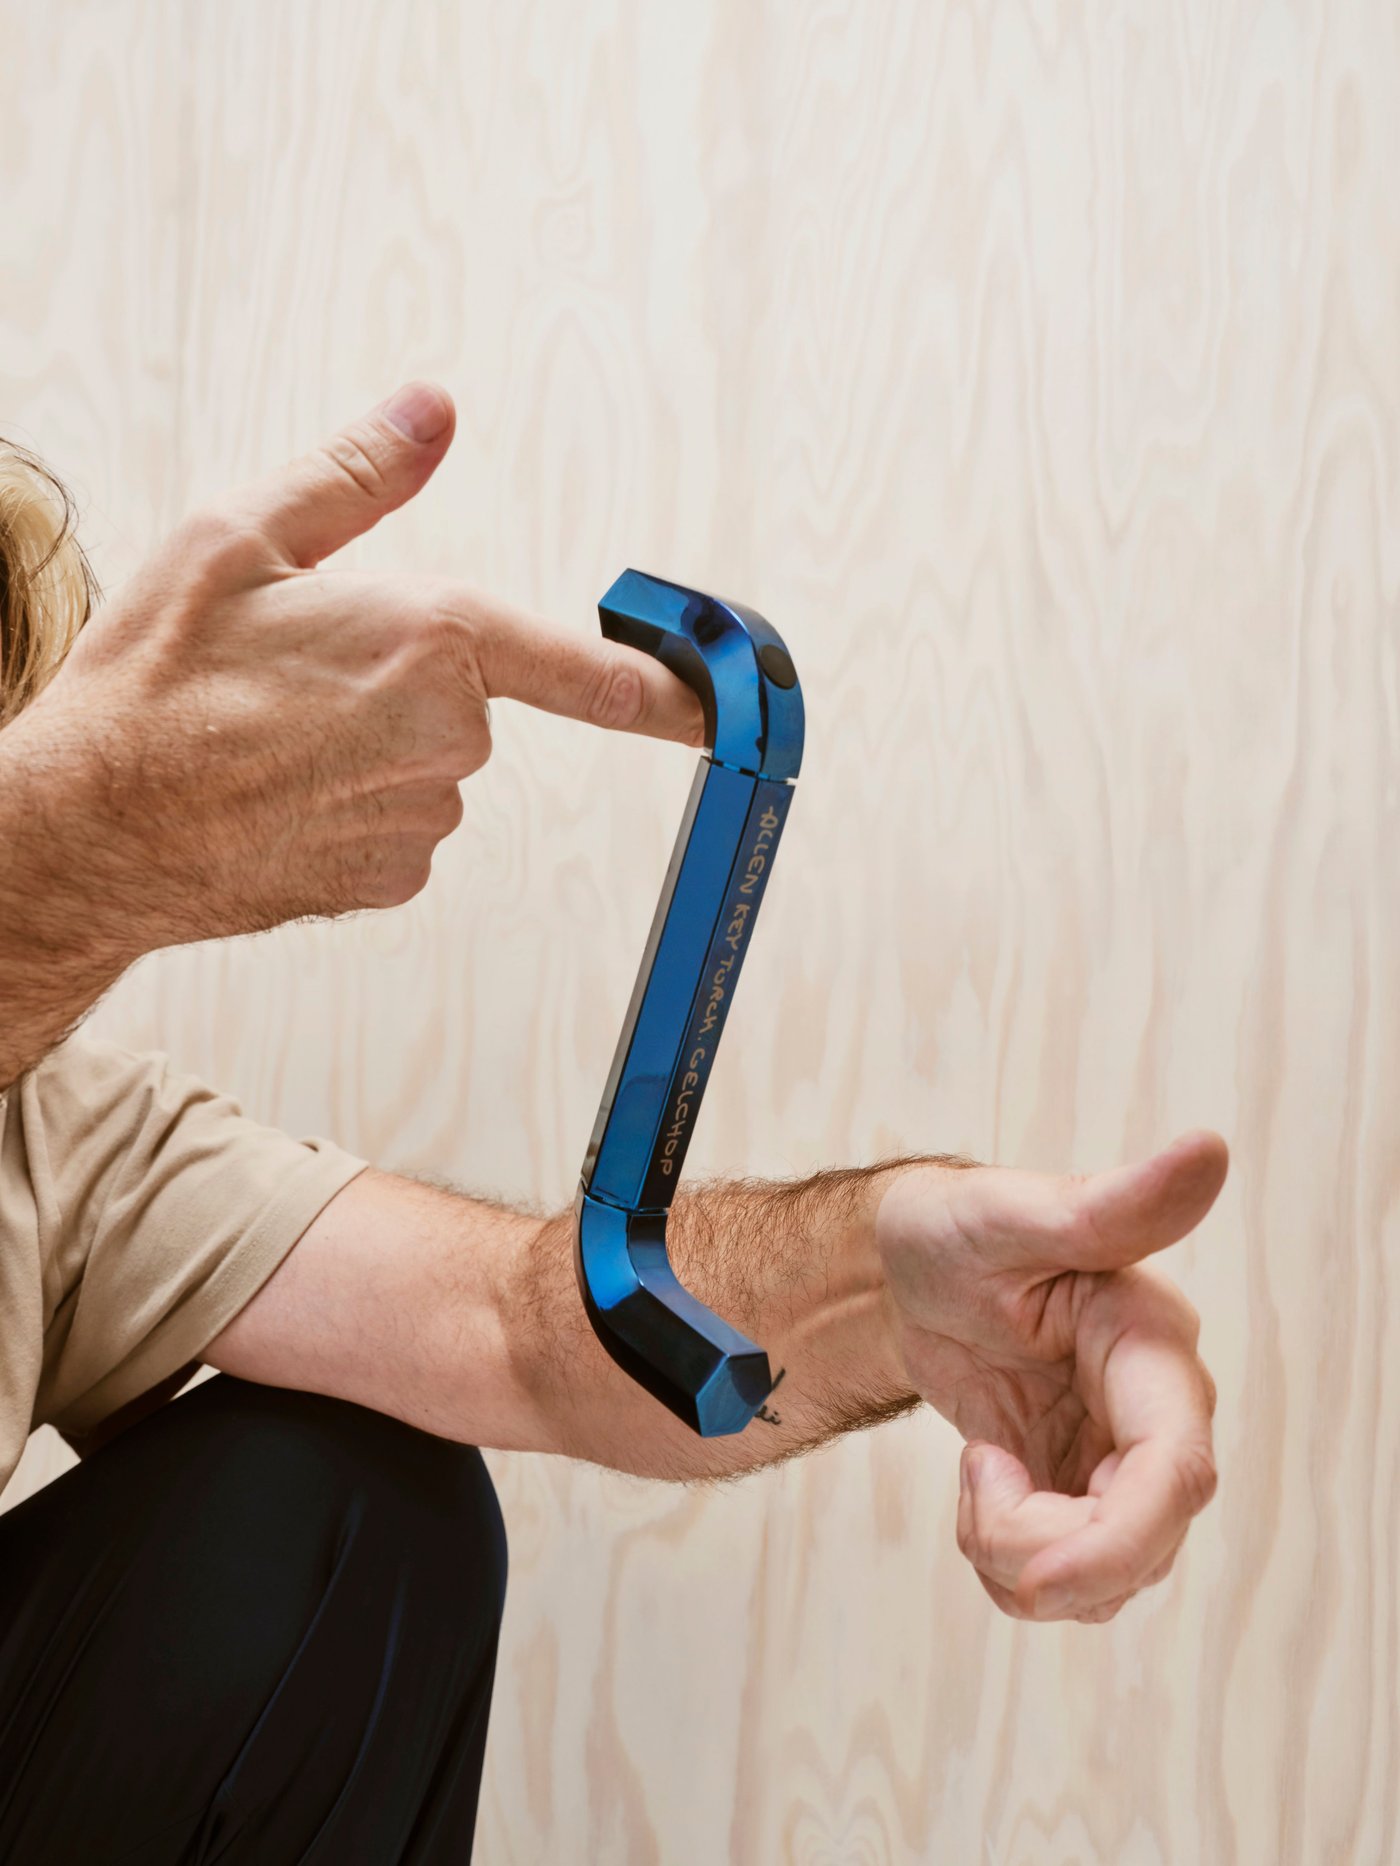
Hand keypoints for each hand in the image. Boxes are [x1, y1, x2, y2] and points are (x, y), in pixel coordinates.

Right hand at [10, 381, 702, 955]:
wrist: (89, 828)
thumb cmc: (151, 682)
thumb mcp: (238, 540)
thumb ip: (356, 474)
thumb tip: (433, 411)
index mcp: (428, 640)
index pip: (580, 664)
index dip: (659, 683)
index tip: (719, 701)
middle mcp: (445, 737)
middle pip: (473, 697)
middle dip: (406, 679)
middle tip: (292, 678)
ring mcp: (421, 817)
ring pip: (433, 762)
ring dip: (374, 743)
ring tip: (267, 737)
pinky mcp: (392, 878)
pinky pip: (403, 823)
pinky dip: (356, 804)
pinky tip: (279, 791)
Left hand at [875, 1130, 1226, 1622]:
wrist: (902, 1270)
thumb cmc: (955, 1227)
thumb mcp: (1014, 1214)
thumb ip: (1114, 1205)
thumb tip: (1208, 1151)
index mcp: (1151, 1347)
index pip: (1175, 1469)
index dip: (1116, 1538)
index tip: (1032, 1573)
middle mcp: (1154, 1413)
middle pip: (1145, 1544)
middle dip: (1049, 1557)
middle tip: (974, 1483)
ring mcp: (1119, 1460)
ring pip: (1111, 1577)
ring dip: (1024, 1562)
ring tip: (976, 1473)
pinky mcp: (1078, 1491)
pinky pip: (1068, 1575)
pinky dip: (1011, 1563)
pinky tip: (981, 1487)